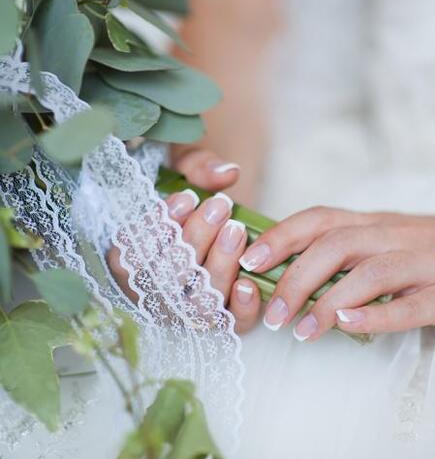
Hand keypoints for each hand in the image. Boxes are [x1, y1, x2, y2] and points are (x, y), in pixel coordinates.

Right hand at [108, 152, 260, 332]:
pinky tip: (248, 282)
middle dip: (195, 239)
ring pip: (197, 303)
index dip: (156, 230)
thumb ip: (196, 165)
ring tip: (236, 228)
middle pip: (166, 279)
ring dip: (218, 266)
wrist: (215, 222)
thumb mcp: (182, 170)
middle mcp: (154, 295)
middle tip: (220, 206)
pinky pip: (229, 325)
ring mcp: (187, 311)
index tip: (186, 197)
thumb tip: (227, 173)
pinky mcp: (221, 320)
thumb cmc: (188, 197)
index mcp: (129, 262)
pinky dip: (240, 308)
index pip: (130, 256)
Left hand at [239, 206, 434, 340]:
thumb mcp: (392, 236)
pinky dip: (374, 316)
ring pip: (369, 273)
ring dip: (327, 302)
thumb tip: (295, 270)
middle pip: (336, 246)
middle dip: (295, 278)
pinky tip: (347, 326)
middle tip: (272, 314)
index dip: (281, 236)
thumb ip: (352, 249)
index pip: (320, 219)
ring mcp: (425, 263)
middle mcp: (396, 236)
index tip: (248, 260)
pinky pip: (408, 304)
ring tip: (302, 331)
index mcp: (377, 223)